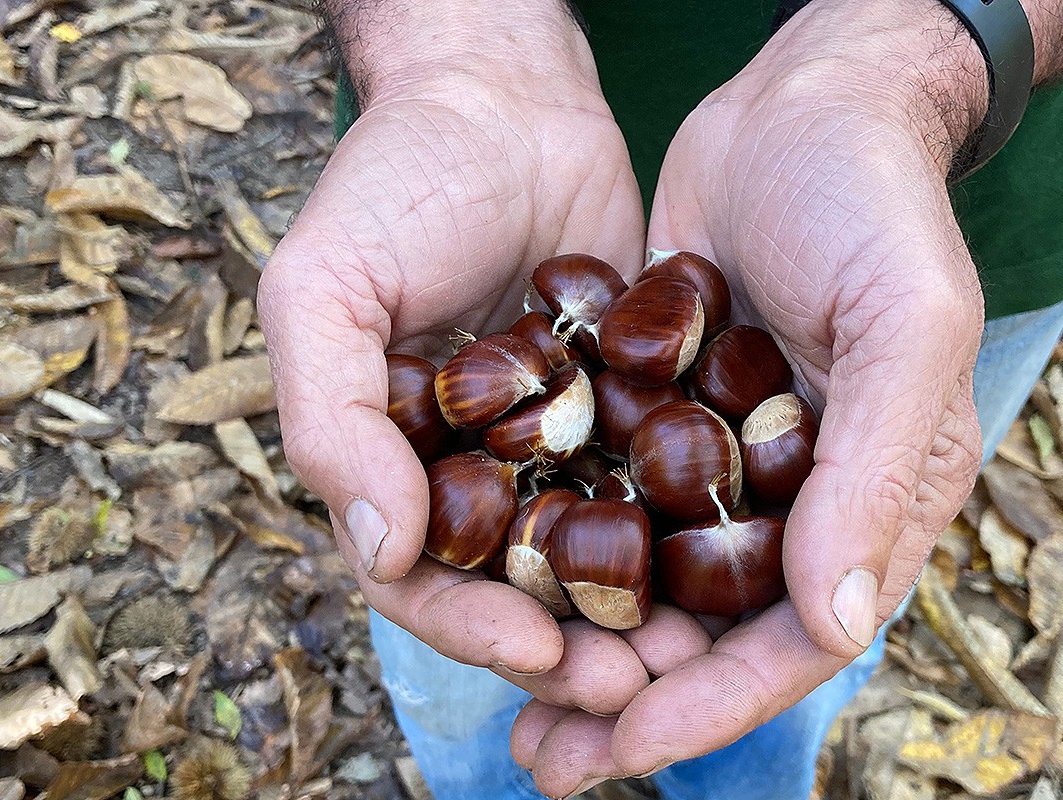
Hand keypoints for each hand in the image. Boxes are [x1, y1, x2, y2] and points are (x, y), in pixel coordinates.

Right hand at [257, 4, 649, 690]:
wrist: (504, 98)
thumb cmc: (396, 182)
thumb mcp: (326, 289)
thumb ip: (331, 421)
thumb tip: (379, 553)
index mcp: (396, 462)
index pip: (427, 579)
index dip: (477, 629)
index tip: (542, 654)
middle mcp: (478, 465)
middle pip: (523, 587)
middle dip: (577, 640)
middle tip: (640, 681)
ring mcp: (559, 438)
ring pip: (600, 550)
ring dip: (642, 607)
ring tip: (697, 647)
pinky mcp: (628, 402)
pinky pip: (657, 478)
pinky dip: (688, 526)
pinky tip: (736, 555)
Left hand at [513, 0, 990, 792]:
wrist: (802, 105)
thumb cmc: (874, 202)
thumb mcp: (905, 321)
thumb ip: (877, 471)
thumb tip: (835, 626)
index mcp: (874, 499)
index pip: (796, 637)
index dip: (712, 700)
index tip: (623, 738)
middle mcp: (798, 498)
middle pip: (711, 633)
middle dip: (629, 699)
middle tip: (543, 760)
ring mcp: (725, 460)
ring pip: (651, 583)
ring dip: (585, 643)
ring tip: (505, 698)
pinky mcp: (665, 414)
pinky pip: (613, 502)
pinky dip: (565, 550)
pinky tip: (499, 582)